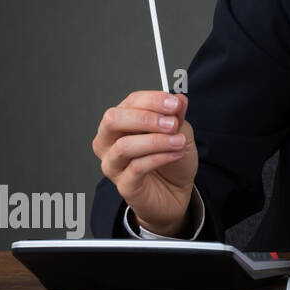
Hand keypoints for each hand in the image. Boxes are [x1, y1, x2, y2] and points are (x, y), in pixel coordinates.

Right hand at [92, 91, 197, 235]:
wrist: (176, 191)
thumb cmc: (171, 159)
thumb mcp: (179, 132)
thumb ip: (177, 115)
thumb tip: (179, 98)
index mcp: (122, 123)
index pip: (129, 102)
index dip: (152, 100)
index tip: (175, 104)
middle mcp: (110, 142)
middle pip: (113, 120)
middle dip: (146, 118)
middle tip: (172, 123)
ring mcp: (113, 164)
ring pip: (124, 146)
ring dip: (156, 141)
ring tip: (179, 141)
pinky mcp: (124, 185)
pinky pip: (136, 168)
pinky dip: (160, 158)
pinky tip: (176, 154)